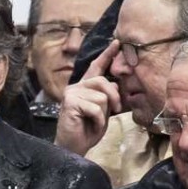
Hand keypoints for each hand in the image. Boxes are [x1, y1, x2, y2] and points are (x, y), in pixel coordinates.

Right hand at [55, 41, 121, 155]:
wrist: (73, 145)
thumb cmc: (88, 129)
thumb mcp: (103, 111)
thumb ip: (109, 97)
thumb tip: (117, 87)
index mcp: (85, 87)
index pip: (96, 67)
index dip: (107, 55)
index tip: (117, 43)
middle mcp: (76, 86)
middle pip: (103, 82)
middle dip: (114, 98)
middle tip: (115, 111)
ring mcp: (71, 93)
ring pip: (101, 96)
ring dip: (104, 113)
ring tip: (96, 121)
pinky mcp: (70, 102)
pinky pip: (95, 108)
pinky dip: (98, 120)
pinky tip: (91, 125)